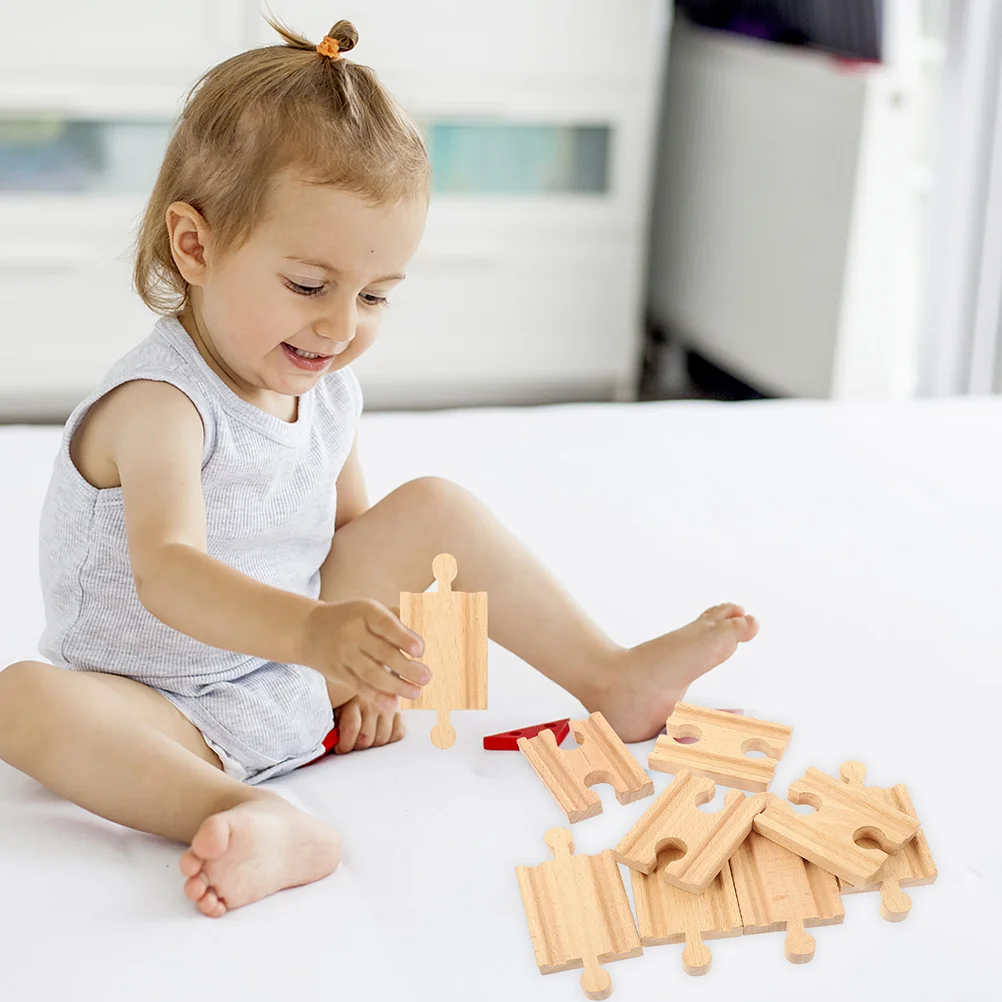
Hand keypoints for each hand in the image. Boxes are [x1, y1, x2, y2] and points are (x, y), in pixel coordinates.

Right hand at [299, 598, 428, 710]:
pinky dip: (377, 697)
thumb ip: (397, 619)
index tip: (420, 650)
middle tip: (427, 677)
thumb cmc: (352, 618)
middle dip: (406, 668)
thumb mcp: (369, 610)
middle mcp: (351, 632)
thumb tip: (429, 628)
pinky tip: (394, 704)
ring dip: (396, 686)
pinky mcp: (337, 672)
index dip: (403, 637)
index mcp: (364, 611)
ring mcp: (343, 653)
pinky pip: (359, 686)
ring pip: (371, 674)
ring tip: (416, 692)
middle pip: (382, 653)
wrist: (308, 629)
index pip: (385, 625)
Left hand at [334, 695, 405, 752]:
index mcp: (353, 698)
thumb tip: (327, 738)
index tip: (340, 748)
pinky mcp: (399, 710)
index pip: (352, 728)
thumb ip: (332, 715)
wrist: (368, 672)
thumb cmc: (346, 691)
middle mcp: (373, 701)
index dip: (344, 744)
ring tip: (364, 737)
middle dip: (357, 746)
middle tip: (351, 743)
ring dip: (372, 743)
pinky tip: (379, 732)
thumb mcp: (336, 699)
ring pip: (382, 738)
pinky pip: (398, 733)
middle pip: (367, 737)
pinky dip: (389, 737)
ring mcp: (388, 706)